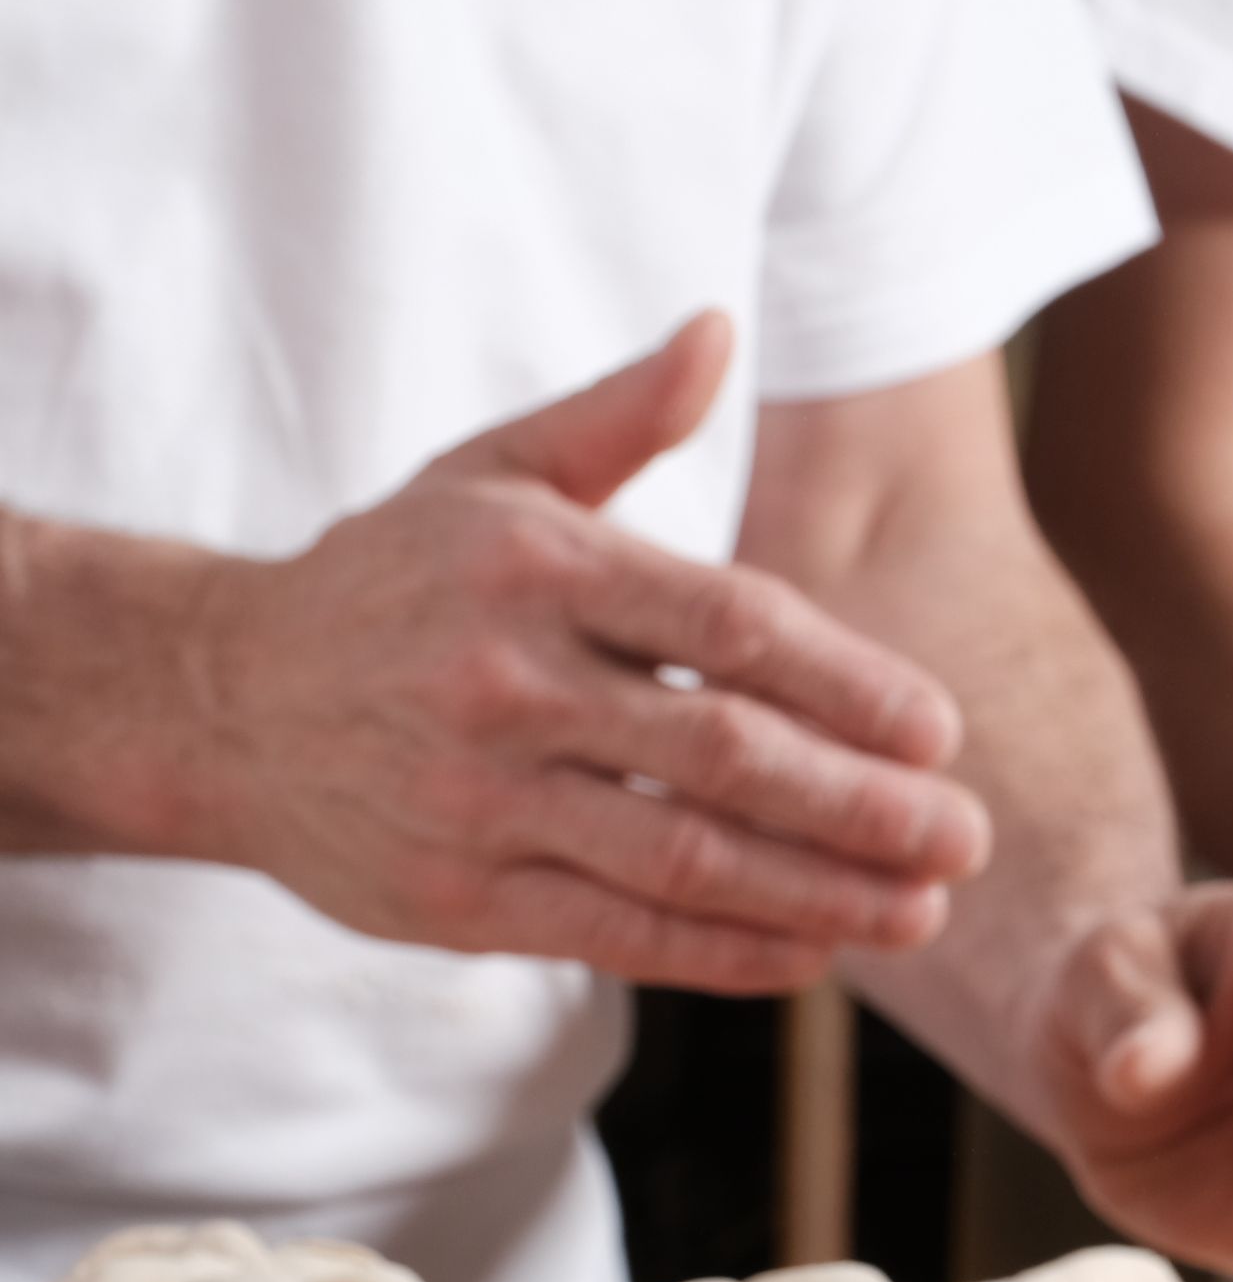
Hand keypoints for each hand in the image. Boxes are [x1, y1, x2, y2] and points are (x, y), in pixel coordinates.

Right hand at [178, 315, 992, 990]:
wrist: (216, 697)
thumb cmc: (394, 579)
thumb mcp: (491, 472)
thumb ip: (618, 415)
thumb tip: (718, 326)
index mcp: (536, 567)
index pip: (730, 627)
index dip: (848, 684)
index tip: (942, 729)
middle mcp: (505, 682)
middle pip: (721, 754)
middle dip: (861, 805)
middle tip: (967, 836)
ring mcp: (475, 797)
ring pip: (678, 858)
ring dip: (816, 894)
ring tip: (920, 911)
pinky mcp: (452, 896)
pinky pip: (614, 933)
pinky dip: (723, 952)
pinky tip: (814, 955)